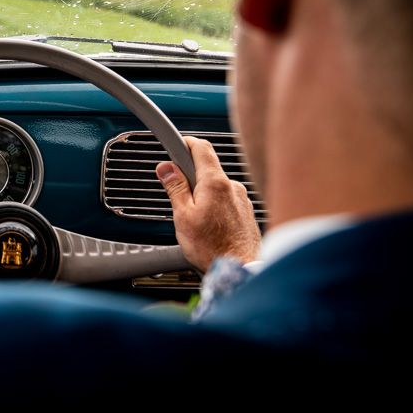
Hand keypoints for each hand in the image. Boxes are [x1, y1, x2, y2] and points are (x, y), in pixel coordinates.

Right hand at [156, 136, 259, 273]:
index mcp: (215, 183)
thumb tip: (166, 168)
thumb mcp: (183, 216)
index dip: (185, 143)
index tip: (175, 146)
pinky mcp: (246, 212)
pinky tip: (210, 226)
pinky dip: (216, 206)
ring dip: (204, 194)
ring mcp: (242, 199)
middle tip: (178, 194)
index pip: (201, 147)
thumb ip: (175, 188)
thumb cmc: (213, 248)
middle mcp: (232, 187)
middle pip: (208, 168)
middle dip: (191, 176)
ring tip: (195, 219)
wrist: (243, 269)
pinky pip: (227, 201)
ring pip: (217, 187)